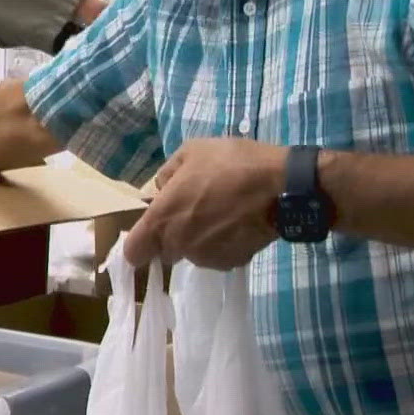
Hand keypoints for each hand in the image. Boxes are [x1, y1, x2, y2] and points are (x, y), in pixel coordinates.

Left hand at [124, 139, 285, 268]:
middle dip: (175, 235)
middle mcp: (179, 244)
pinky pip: (218, 255)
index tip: (151, 231)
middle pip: (166, 251)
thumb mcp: (191, 152)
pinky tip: (238, 223)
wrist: (280, 187)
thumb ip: (167, 174)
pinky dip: (224, 244)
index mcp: (162, 220)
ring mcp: (206, 257)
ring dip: (200, 239)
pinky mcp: (231, 263)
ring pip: (193, 253)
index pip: (133, 252)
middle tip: (196, 210)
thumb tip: (163, 189)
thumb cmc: (230, 164)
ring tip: (223, 213)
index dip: (139, 244)